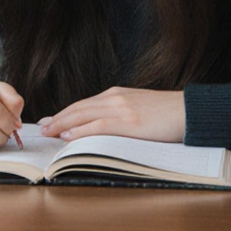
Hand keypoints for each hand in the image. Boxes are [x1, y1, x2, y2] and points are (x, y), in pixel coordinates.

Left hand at [38, 87, 184, 142]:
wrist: (189, 111)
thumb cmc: (167, 113)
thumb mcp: (139, 107)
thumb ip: (120, 112)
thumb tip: (104, 125)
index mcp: (117, 94)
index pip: (83, 103)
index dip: (65, 112)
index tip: (51, 119)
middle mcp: (114, 98)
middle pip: (78, 108)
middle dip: (57, 118)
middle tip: (41, 127)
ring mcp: (120, 109)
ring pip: (82, 115)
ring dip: (62, 124)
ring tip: (47, 132)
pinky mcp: (128, 122)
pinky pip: (97, 126)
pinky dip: (79, 131)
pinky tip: (67, 136)